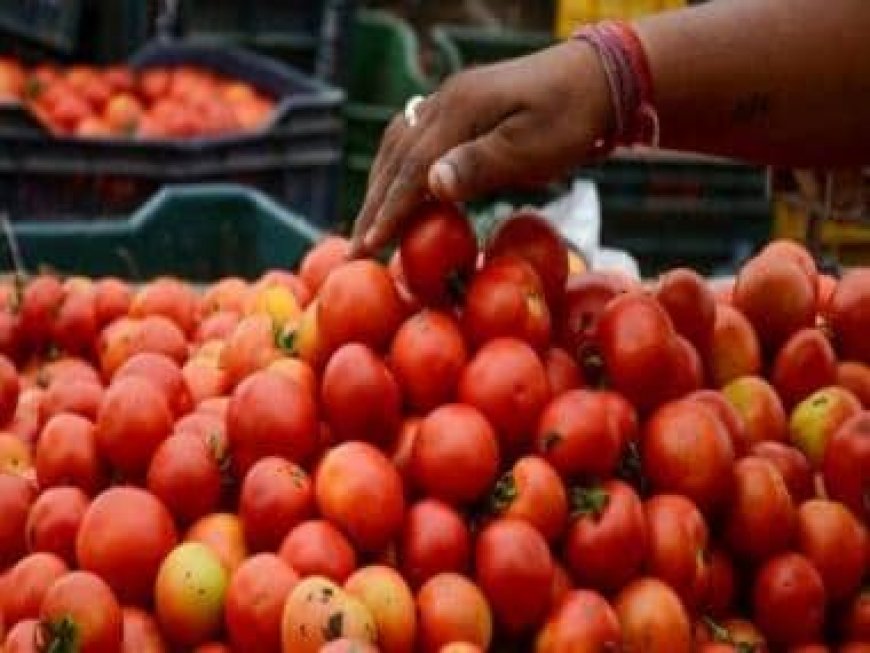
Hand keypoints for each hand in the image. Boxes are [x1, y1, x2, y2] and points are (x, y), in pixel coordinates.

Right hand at [350, 40, 613, 255]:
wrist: (598, 78)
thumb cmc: (571, 119)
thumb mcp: (532, 148)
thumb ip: (480, 165)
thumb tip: (430, 185)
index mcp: (459, 109)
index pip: (411, 168)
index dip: (388, 210)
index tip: (368, 246)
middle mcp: (443, 100)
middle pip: (395, 156)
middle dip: (374, 204)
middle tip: (356, 246)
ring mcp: (449, 100)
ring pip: (398, 145)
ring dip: (380, 185)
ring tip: (369, 224)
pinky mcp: (459, 107)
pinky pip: (413, 138)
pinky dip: (398, 168)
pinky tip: (395, 187)